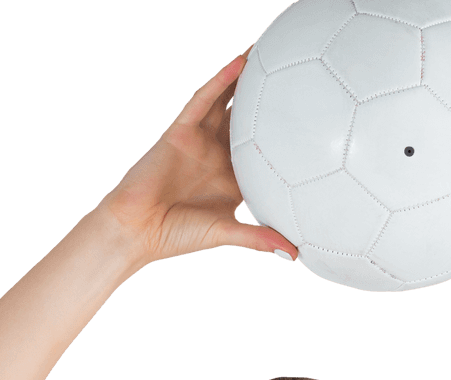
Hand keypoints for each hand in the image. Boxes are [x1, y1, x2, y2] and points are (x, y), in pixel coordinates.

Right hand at [94, 48, 297, 264]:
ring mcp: (199, 140)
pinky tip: (239, 64)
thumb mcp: (228, 233)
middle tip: (296, 76)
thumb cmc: (177, 234)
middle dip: (267, 99)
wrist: (138, 229)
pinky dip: (220, 81)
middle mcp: (218, 155)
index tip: (312, 126)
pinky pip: (203, 100)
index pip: (263, 153)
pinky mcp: (180, 131)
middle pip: (248, 120)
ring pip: (227, 102)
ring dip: (245, 78)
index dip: (283, 138)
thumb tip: (296, 255)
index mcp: (232, 179)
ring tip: (269, 53)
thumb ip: (260, 238)